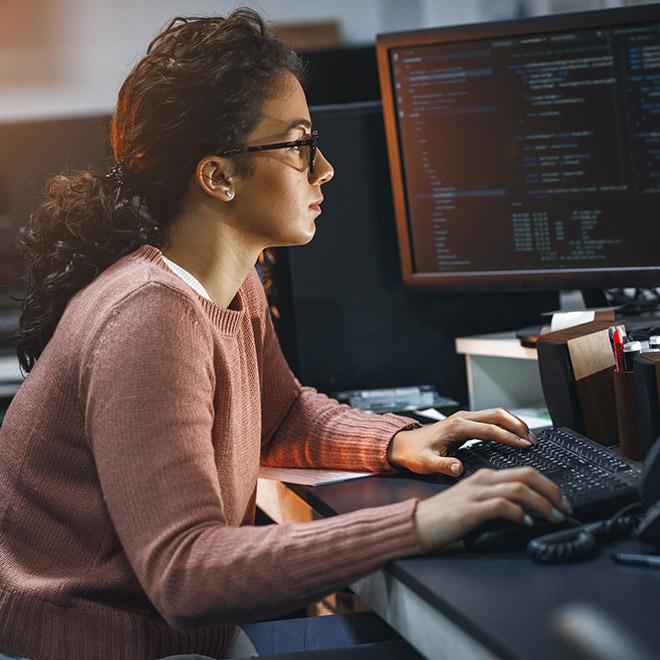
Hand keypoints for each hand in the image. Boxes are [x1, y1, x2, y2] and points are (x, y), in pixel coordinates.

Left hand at [388, 408, 536, 476]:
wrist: (403, 444)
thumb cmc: (414, 454)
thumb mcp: (426, 462)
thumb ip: (442, 465)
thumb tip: (458, 468)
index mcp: (456, 427)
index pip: (489, 429)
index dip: (509, 437)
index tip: (525, 445)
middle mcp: (462, 419)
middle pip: (497, 415)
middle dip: (517, 425)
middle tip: (533, 440)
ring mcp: (464, 418)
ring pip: (495, 414)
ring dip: (513, 423)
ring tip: (529, 437)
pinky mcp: (465, 422)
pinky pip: (491, 419)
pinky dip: (505, 424)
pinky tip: (514, 435)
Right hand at [413, 466, 570, 552]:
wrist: (417, 524)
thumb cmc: (444, 518)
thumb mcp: (474, 504)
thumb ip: (496, 502)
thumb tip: (528, 514)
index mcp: (485, 476)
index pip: (524, 472)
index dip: (548, 485)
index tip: (560, 501)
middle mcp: (483, 479)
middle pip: (526, 474)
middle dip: (552, 490)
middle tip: (565, 507)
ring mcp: (476, 493)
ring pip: (519, 488)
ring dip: (542, 503)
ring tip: (553, 517)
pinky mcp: (471, 509)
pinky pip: (502, 505)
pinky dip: (520, 513)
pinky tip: (526, 523)